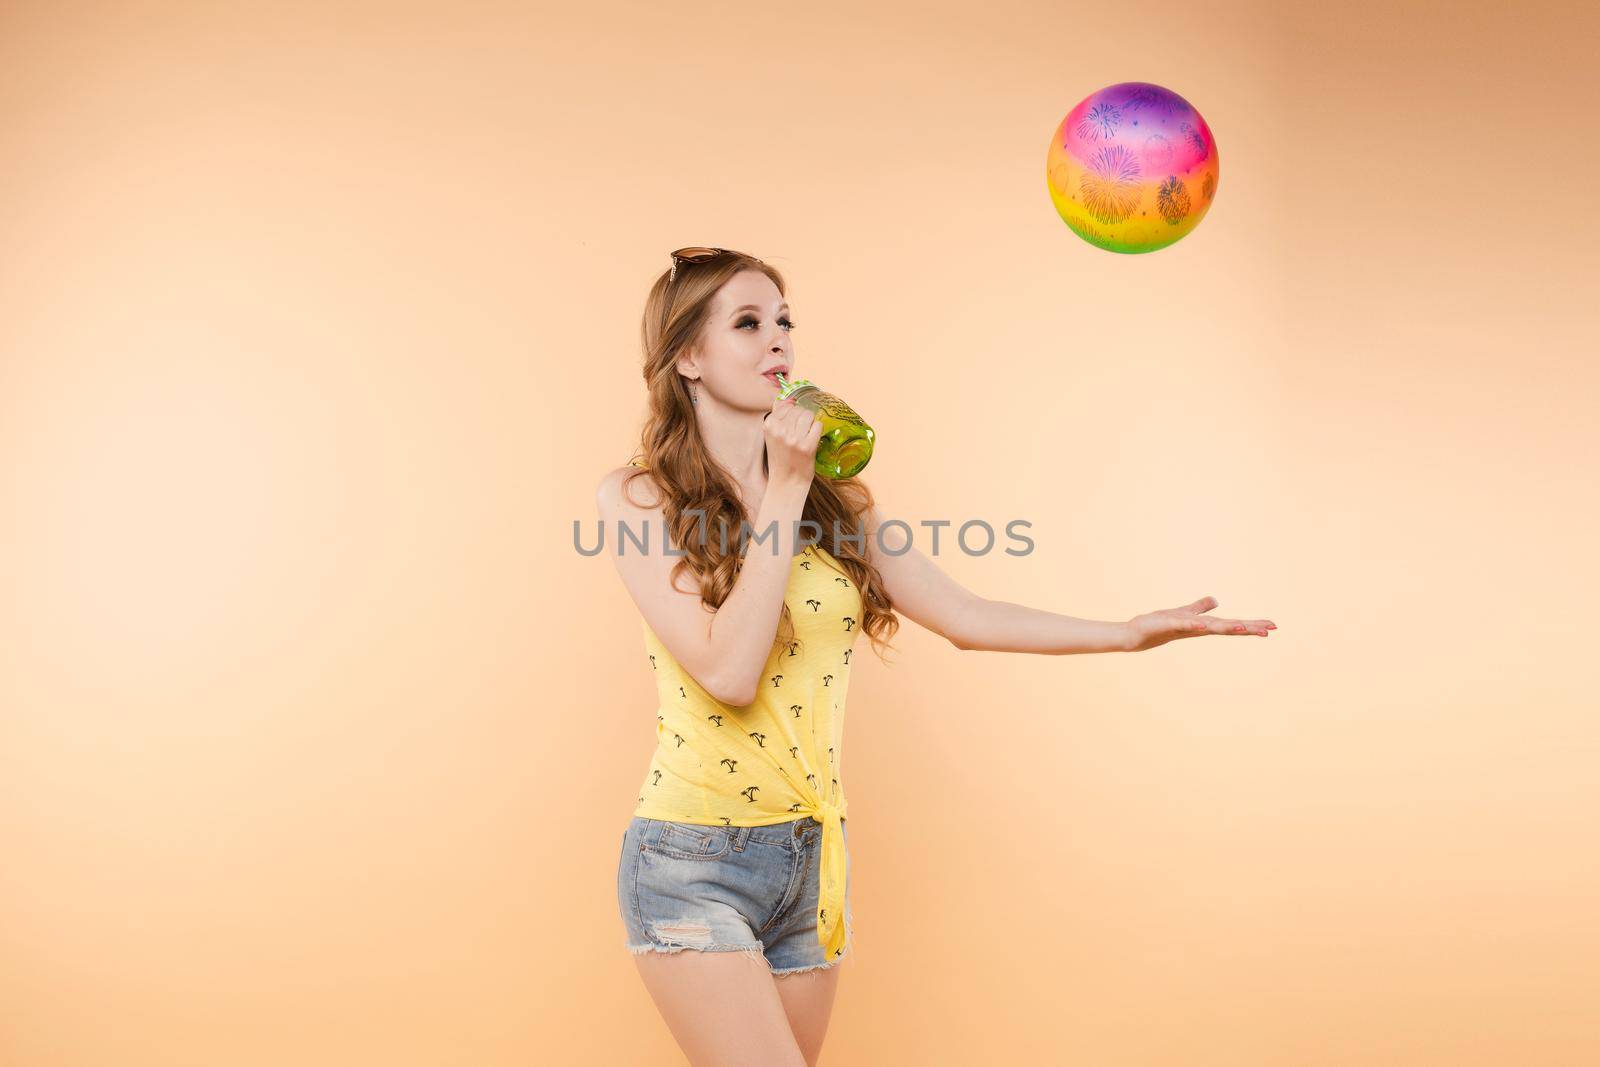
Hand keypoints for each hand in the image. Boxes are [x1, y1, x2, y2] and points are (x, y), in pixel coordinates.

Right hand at [762, 395, 822, 491]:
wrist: (787, 482)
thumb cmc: (781, 458)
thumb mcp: (772, 436)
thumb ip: (778, 416)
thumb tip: (789, 398)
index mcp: (769, 426)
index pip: (787, 406)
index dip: (793, 414)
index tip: (793, 425)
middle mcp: (780, 430)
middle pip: (799, 410)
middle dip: (803, 418)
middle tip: (801, 432)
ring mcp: (794, 438)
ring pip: (809, 415)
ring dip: (811, 423)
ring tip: (807, 434)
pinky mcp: (808, 445)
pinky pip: (818, 425)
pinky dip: (817, 431)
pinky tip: (812, 439)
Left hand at [1122, 596, 1275, 652]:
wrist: (1136, 634)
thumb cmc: (1159, 625)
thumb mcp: (1184, 612)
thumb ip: (1200, 607)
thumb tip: (1216, 600)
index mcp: (1203, 626)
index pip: (1231, 624)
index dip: (1251, 625)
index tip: (1273, 626)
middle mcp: (1197, 629)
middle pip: (1227, 628)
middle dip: (1248, 628)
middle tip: (1270, 630)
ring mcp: (1185, 628)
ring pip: (1210, 628)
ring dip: (1227, 627)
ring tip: (1244, 627)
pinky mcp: (1170, 625)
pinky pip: (1185, 625)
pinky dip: (1194, 624)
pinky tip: (1203, 625)